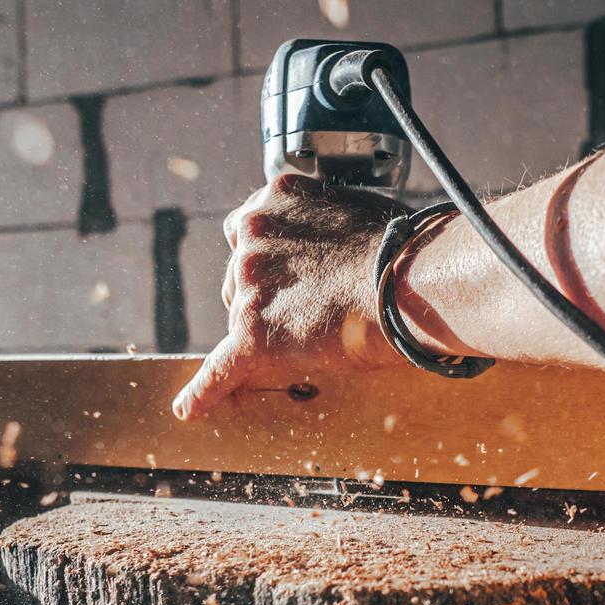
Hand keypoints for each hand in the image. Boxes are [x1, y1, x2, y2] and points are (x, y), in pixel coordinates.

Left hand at [172, 174, 406, 420]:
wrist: (411, 283)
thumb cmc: (403, 252)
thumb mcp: (355, 212)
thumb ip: (327, 227)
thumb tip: (338, 253)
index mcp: (276, 197)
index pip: (248, 231)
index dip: (269, 262)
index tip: (286, 276)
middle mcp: (253, 232)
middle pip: (238, 276)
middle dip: (267, 297)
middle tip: (309, 311)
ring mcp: (250, 283)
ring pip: (240, 317)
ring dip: (267, 329)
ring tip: (317, 335)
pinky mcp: (254, 333)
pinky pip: (221, 368)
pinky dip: (206, 390)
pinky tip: (192, 407)